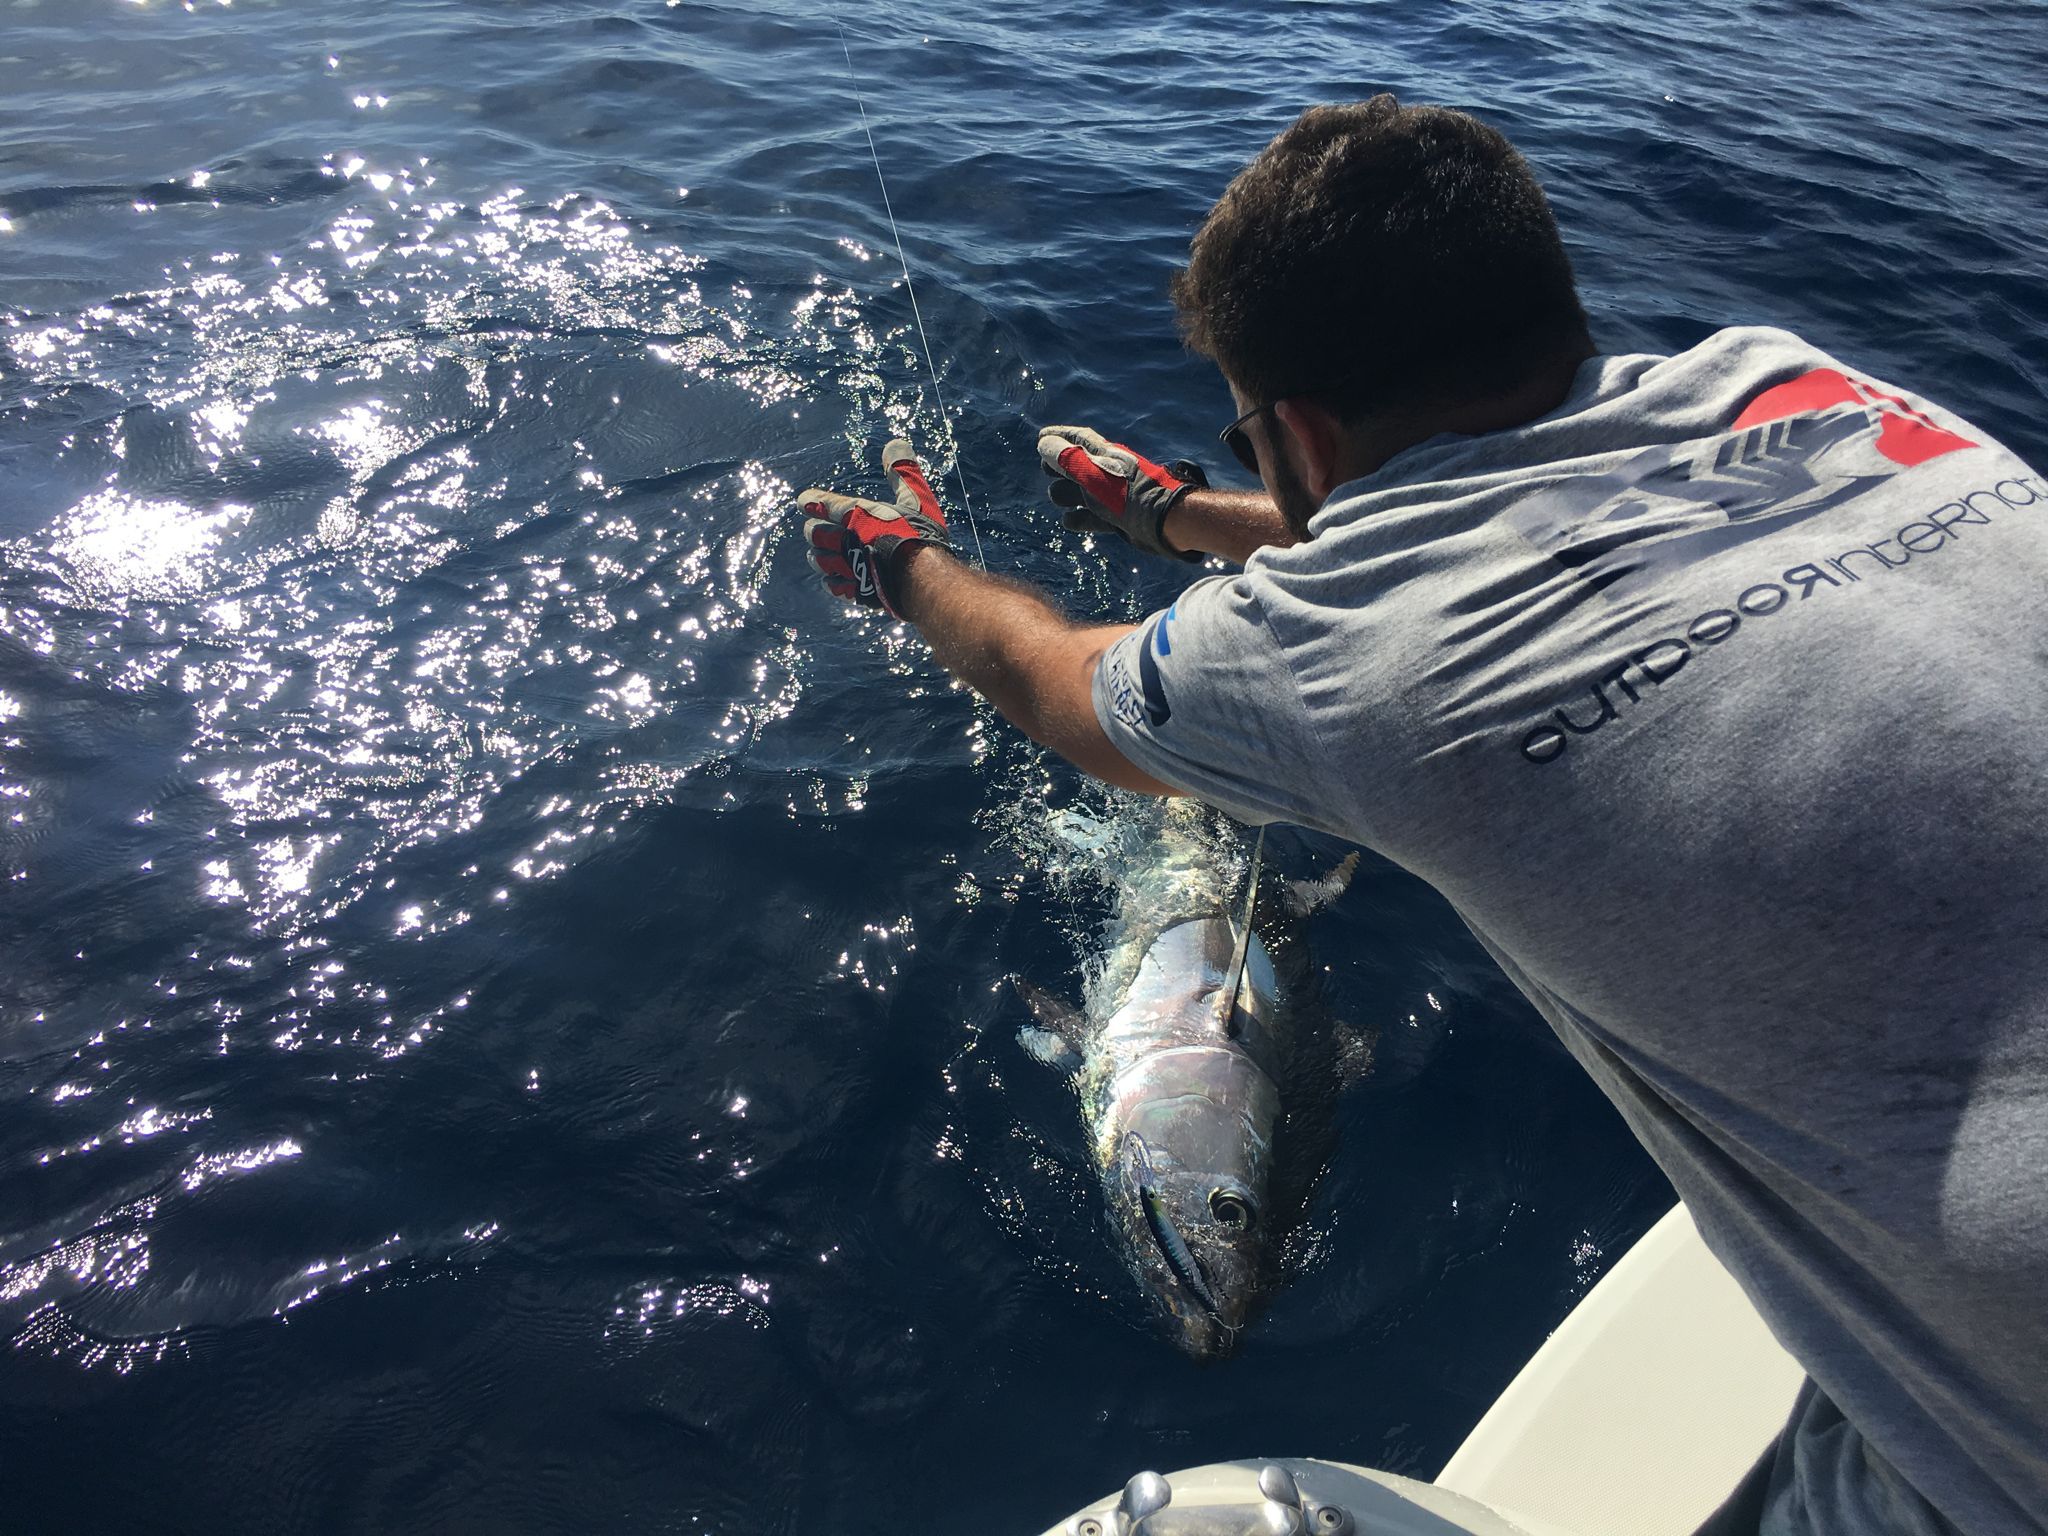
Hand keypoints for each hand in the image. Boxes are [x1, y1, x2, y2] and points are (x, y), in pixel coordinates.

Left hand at [798, 437, 949, 617]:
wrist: (923, 578)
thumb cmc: (920, 535)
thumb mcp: (917, 498)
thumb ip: (903, 472)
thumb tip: (895, 443)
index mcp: (857, 514)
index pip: (823, 505)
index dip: (811, 502)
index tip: (804, 502)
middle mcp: (846, 540)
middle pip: (815, 534)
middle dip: (814, 532)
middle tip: (814, 530)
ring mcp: (849, 568)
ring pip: (820, 562)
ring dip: (819, 557)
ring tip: (819, 556)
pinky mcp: (856, 591)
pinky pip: (834, 586)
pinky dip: (832, 581)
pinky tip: (834, 580)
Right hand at [1037, 425, 1205, 561]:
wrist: (1163, 521)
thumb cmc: (1128, 493)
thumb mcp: (1093, 474)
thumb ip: (1067, 458)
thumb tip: (1043, 442)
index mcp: (1103, 454)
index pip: (1076, 439)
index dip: (1058, 437)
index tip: (1040, 438)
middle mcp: (1106, 472)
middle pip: (1072, 467)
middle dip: (1058, 470)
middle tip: (1050, 473)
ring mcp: (1110, 496)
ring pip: (1078, 493)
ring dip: (1066, 496)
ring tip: (1065, 499)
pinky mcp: (1115, 518)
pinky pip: (1090, 517)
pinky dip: (1079, 519)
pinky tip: (1071, 520)